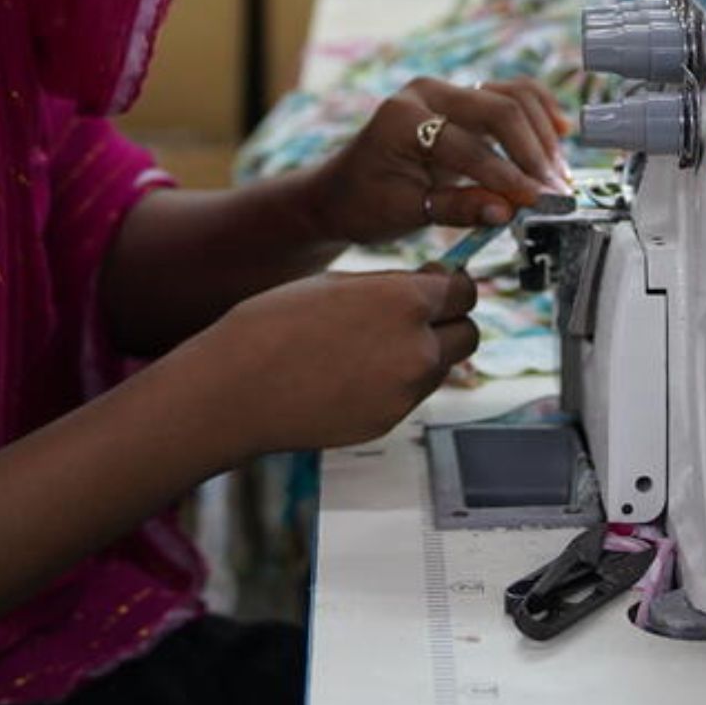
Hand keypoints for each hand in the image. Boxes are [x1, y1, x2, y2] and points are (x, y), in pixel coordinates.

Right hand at [195, 268, 480, 453]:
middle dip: (449, 323)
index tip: (436, 286)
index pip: (464, 291)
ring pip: (441, 367)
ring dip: (424, 353)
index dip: (452, 286)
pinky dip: (395, 383)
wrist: (237, 388)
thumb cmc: (276, 324)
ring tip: (372, 346)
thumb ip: (394, 287)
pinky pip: (409, 395)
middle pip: (468, 333)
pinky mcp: (389, 421)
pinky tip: (352, 374)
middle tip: (415, 317)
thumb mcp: (340, 283)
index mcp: (406, 301)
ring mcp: (405, 392)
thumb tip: (433, 286)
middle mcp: (417, 349)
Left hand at [307, 77, 572, 244]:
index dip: (506, 176)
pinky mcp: (465, 100)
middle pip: (499, 109)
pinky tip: (560, 135)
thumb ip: (456, 208)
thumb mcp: (404, 213)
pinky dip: (539, 115)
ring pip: (513, 96)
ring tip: (558, 176)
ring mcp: (448, 92)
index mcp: (403, 117)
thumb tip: (507, 210)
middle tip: (555, 192)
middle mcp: (428, 93)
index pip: (468, 146)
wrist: (342, 192)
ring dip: (542, 135)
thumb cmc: (364, 203)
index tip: (536, 203)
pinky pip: (511, 96)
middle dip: (532, 153)